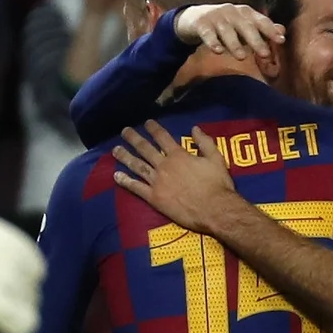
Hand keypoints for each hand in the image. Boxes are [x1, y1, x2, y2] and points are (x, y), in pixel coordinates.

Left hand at [113, 121, 237, 233]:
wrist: (214, 210)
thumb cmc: (217, 184)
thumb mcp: (217, 158)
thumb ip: (205, 142)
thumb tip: (195, 128)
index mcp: (179, 155)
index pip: (163, 137)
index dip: (154, 129)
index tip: (146, 123)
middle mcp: (164, 166)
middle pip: (145, 148)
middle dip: (134, 138)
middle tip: (124, 131)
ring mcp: (157, 182)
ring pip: (137, 166)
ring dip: (125, 156)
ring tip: (115, 149)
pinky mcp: (154, 198)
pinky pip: (136, 188)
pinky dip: (125, 181)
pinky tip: (116, 176)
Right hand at [173, 4, 285, 60]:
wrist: (194, 17)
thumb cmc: (226, 24)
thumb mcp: (244, 24)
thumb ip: (262, 28)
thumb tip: (282, 32)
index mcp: (245, 12)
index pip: (261, 21)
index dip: (271, 30)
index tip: (281, 40)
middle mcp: (232, 12)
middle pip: (246, 26)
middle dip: (256, 40)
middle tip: (265, 54)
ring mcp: (216, 17)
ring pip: (227, 31)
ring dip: (235, 44)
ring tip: (241, 57)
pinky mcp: (201, 23)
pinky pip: (208, 33)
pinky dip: (213, 42)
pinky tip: (218, 51)